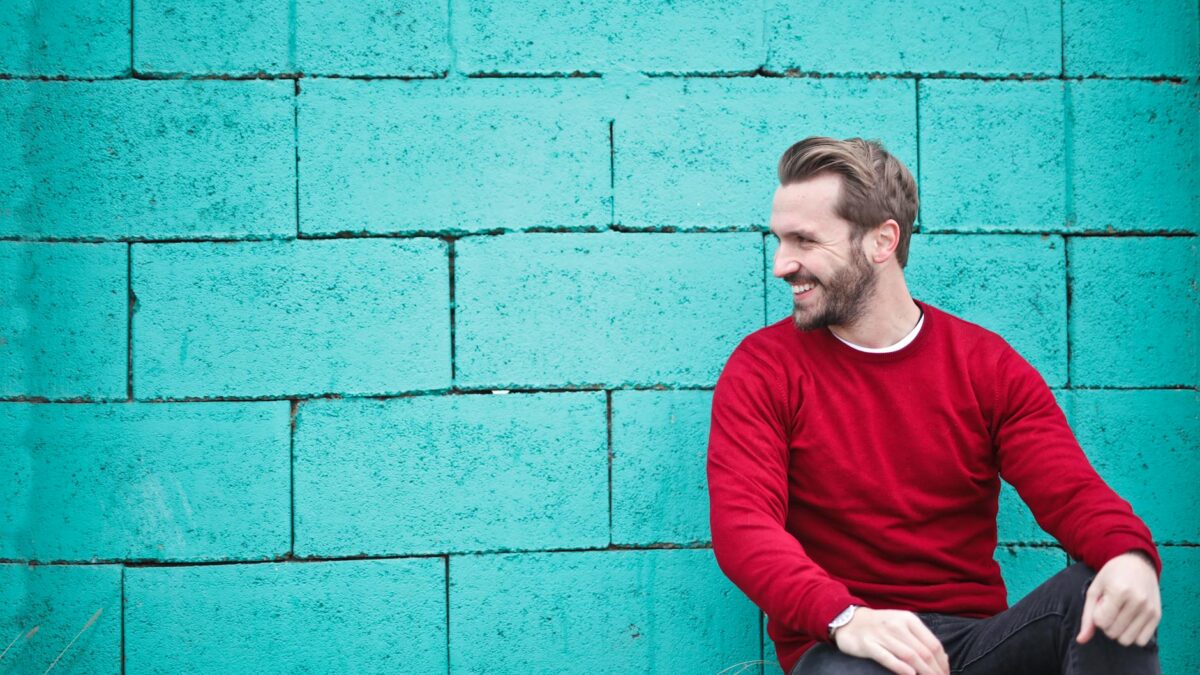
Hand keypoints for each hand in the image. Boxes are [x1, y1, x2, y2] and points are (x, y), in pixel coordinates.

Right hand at [834, 607, 949, 674]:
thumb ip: (921, 639)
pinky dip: (901, 668)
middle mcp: (897, 625)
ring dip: (924, 672)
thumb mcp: (902, 625)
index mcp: (909, 620)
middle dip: (936, 671)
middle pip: (924, 652)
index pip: (933, 644)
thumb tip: (943, 658)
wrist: (848, 620)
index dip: (943, 663)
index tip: (946, 674)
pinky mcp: (868, 644)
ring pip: (910, 656)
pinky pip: (888, 658)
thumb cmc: (880, 626)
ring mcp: (882, 635)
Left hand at [1077, 551, 1160, 646]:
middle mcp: (1137, 601)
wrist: (1138, 563)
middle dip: (1107, 624)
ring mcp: (1149, 609)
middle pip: (1113, 633)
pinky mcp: (1157, 616)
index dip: (1097, 616)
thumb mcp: (1095, 589)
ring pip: (1127, 640)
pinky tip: (1131, 620)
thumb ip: (1087, 616)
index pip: (1101, 622)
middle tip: (1111, 608)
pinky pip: (1141, 641)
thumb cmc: (1112, 576)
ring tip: (1120, 614)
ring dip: (1119, 631)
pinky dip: (1133, 634)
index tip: (1101, 604)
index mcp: (1119, 591)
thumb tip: (1081, 640)